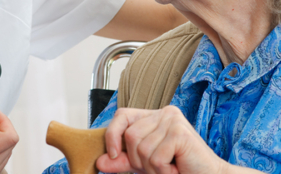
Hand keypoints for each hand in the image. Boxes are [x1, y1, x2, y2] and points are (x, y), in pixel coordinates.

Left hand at [96, 106, 225, 173]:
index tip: (112, 155)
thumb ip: (122, 161)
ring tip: (170, 168)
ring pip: (142, 149)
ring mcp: (173, 121)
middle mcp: (164, 113)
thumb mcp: (144, 164)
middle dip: (138, 160)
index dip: (112, 135)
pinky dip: (163, 171)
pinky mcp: (180, 133)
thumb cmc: (178, 169)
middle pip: (130, 136)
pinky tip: (177, 169)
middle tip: (159, 166)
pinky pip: (156, 157)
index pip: (122, 115)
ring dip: (153, 168)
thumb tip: (99, 161)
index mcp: (154, 116)